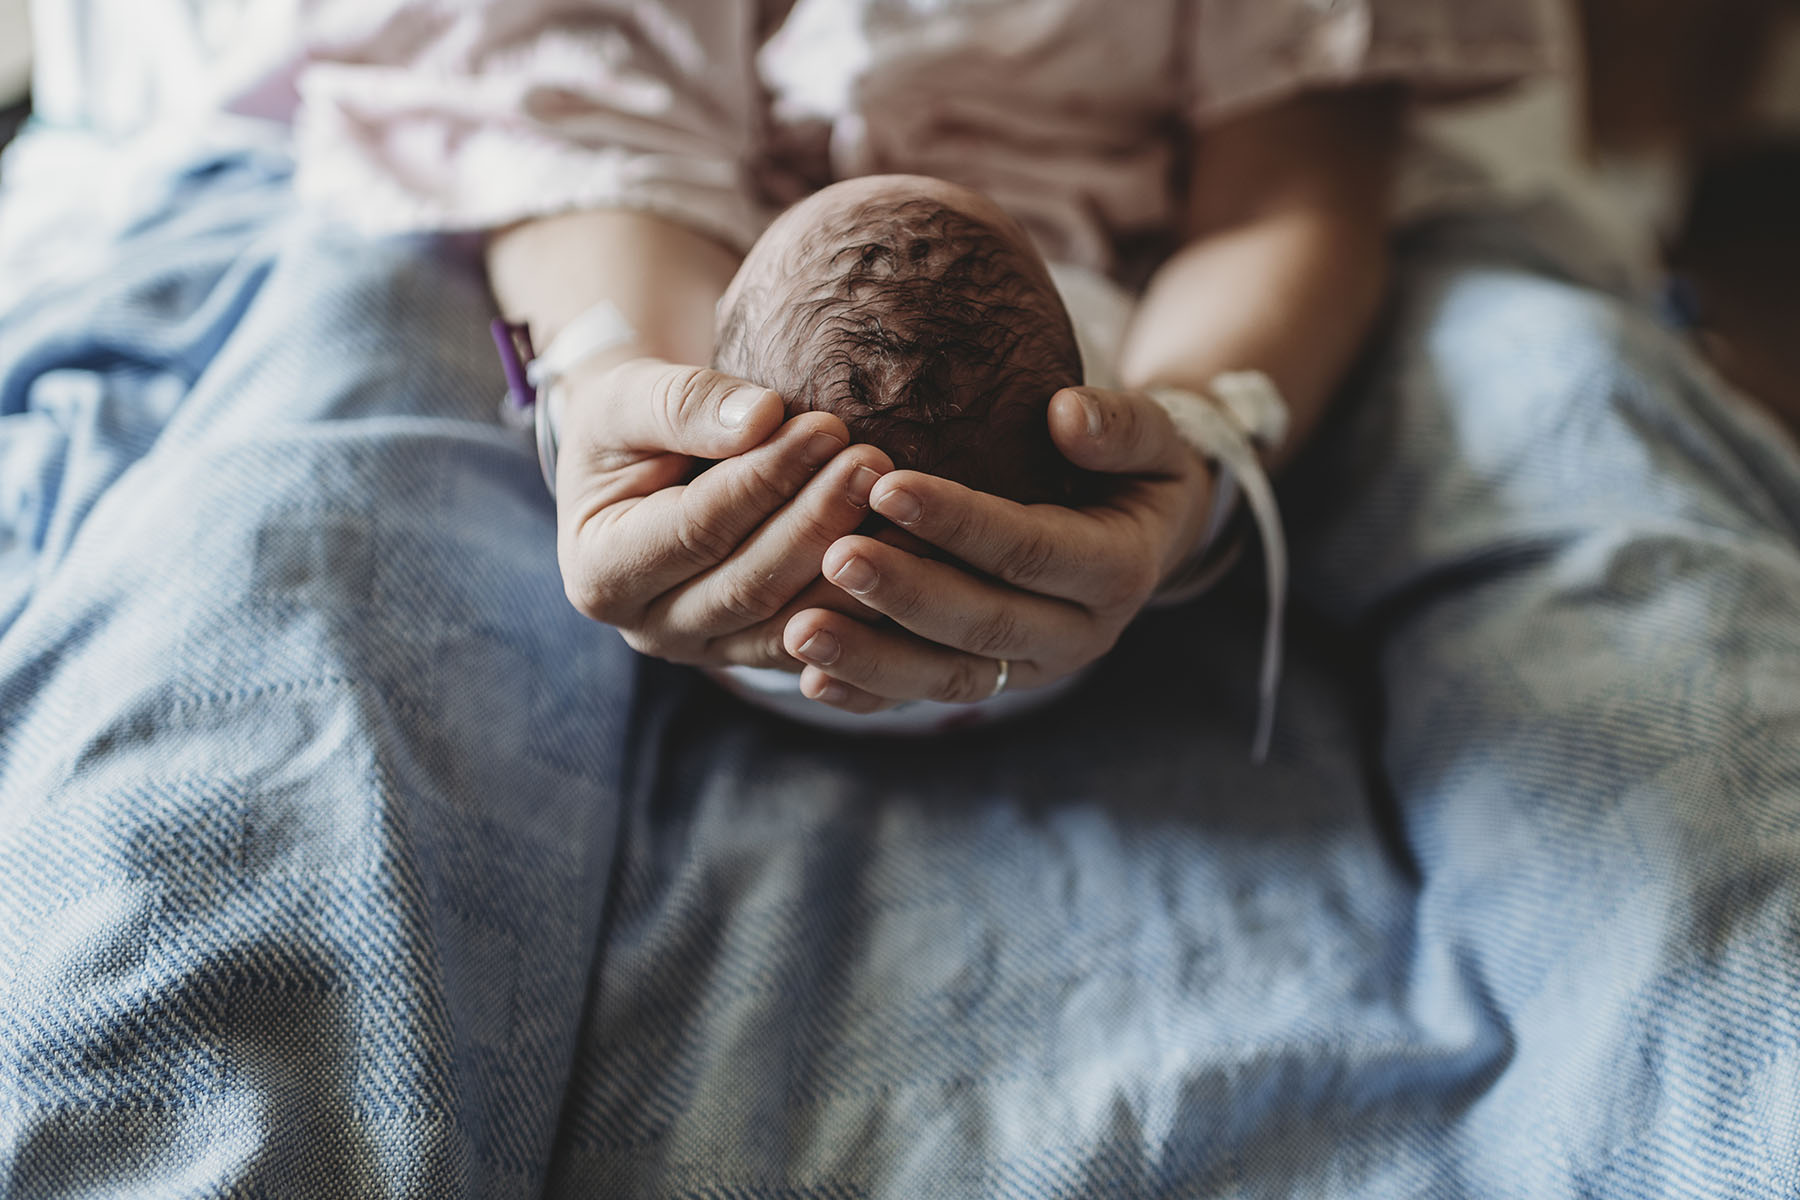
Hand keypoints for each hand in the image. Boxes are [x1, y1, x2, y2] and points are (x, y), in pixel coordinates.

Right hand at [556, 356, 892, 668]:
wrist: (645, 461)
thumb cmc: (631, 421)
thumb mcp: (630, 397)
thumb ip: (684, 403)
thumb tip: (761, 418)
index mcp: (601, 571)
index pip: (695, 529)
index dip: (764, 480)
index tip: (827, 426)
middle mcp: (649, 628)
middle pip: (749, 585)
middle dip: (817, 521)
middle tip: (874, 462)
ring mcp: (706, 652)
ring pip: (792, 623)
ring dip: (853, 566)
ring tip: (900, 499)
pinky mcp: (757, 654)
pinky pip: (823, 643)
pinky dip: (868, 601)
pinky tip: (912, 550)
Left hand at [780, 386, 1214, 710]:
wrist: (1143, 534)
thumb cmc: (1136, 467)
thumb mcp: (1153, 438)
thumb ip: (1121, 426)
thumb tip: (1067, 413)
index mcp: (1118, 571)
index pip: (1032, 549)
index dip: (961, 522)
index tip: (887, 486)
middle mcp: (1077, 635)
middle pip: (984, 623)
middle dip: (904, 594)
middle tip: (832, 555)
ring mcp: (1031, 668)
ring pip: (948, 676)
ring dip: (872, 658)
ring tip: (798, 629)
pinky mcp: (993, 684)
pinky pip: (926, 695)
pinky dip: (868, 694)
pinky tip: (809, 678)